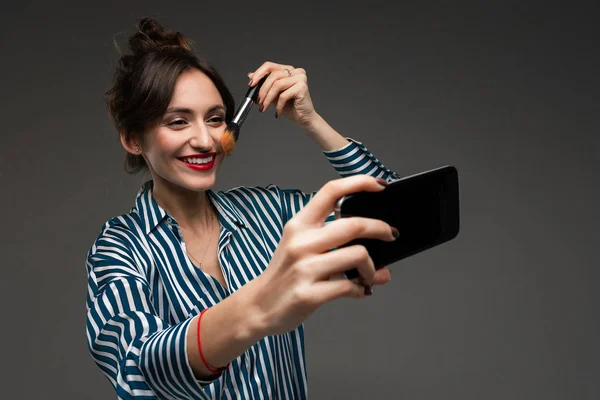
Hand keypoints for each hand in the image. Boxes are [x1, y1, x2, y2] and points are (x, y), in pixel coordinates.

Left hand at [248, 61, 315, 127]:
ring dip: (268, 98)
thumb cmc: (290, 107)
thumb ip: (264, 84)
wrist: (304, 118)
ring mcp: (300, 78)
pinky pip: (284, 95)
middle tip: (258, 102)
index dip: (258, 74)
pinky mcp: (302, 87)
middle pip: (273, 75)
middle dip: (262, 90)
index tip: (251, 84)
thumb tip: (250, 75)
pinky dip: (278, 106)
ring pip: (277, 85)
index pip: (269, 66)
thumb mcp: (273, 94)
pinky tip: (277, 112)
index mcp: (288, 70)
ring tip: (264, 108)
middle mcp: (295, 71)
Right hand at [250, 175, 395, 335]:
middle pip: (354, 224)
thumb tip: (375, 245)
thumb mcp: (299, 246)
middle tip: (391, 235)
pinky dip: (362, 289)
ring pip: (358, 256)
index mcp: (299, 225)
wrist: (258, 306)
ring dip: (372, 268)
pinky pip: (350, 287)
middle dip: (381, 229)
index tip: (380, 185)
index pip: (331, 191)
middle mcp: (301, 242)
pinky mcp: (309, 294)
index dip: (360, 183)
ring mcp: (305, 268)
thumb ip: (332, 240)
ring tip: (369, 274)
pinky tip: (360, 290)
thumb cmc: (283, 274)